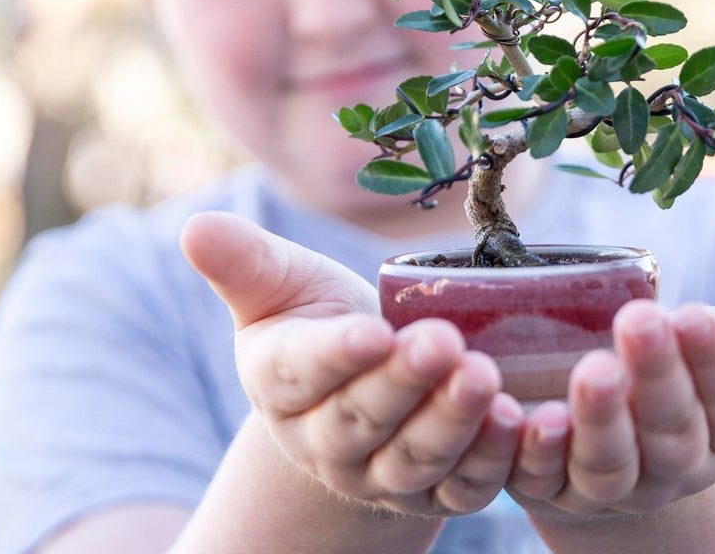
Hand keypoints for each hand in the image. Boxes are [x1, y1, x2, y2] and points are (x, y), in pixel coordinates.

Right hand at [180, 212, 523, 517]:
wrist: (359, 384)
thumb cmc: (318, 318)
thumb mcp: (279, 286)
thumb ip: (244, 262)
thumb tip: (194, 226)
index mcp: (282, 383)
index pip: (299, 373)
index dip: (335, 356)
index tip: (370, 331)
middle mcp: (326, 440)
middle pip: (361, 418)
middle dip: (402, 383)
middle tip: (442, 343)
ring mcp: (382, 472)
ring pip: (414, 457)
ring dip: (451, 420)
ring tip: (484, 376)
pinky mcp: (437, 487)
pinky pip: (464, 485)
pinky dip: (493, 459)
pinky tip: (520, 421)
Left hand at [506, 261, 714, 519]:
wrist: (624, 439)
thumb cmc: (687, 374)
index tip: (695, 314)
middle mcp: (676, 461)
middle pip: (673, 427)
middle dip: (659, 377)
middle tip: (641, 320)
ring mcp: (614, 480)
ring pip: (611, 462)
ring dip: (599, 420)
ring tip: (590, 371)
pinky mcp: (550, 484)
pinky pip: (540, 477)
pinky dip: (531, 451)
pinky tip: (519, 415)